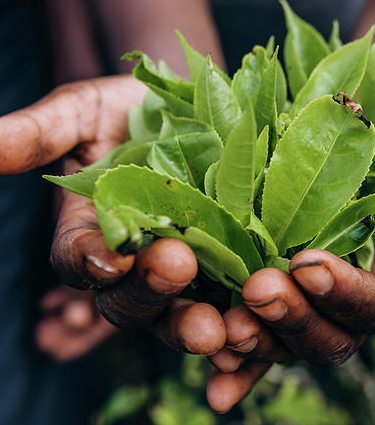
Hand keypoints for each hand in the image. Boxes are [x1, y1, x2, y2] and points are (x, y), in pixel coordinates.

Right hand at [0, 76, 226, 356]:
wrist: (188, 108)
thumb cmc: (128, 109)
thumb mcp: (83, 113)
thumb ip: (38, 135)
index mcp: (93, 232)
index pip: (79, 259)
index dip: (89, 261)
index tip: (108, 258)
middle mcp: (133, 262)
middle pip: (129, 297)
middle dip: (149, 289)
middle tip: (175, 268)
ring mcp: (182, 269)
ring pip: (177, 310)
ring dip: (191, 323)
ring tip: (214, 328)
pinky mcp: (226, 266)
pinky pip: (227, 302)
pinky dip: (235, 317)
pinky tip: (250, 326)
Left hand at [206, 132, 374, 412]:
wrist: (348, 140)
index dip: (346, 293)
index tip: (310, 264)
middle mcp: (349, 306)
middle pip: (329, 336)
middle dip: (294, 318)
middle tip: (258, 289)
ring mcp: (307, 305)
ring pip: (286, 341)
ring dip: (257, 343)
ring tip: (224, 331)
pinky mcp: (272, 295)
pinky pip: (255, 333)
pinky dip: (237, 358)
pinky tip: (216, 372)